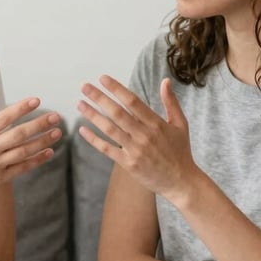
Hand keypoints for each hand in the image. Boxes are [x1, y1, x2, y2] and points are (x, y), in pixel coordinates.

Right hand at [0, 88, 61, 205]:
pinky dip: (37, 160)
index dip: (21, 108)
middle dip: (39, 124)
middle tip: (56, 117)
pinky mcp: (0, 178)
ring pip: (24, 151)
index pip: (3, 117)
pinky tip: (49, 152)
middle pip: (18, 134)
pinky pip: (22, 168)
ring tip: (57, 133)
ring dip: (43, 141)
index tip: (37, 100)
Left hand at [77, 75, 196, 199]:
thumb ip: (170, 102)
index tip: (103, 78)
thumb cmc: (180, 151)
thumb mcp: (180, 124)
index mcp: (156, 123)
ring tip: (79, 104)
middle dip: (99, 98)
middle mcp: (144, 135)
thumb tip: (165, 80)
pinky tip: (82, 130)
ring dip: (93, 116)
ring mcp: (135, 150)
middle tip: (84, 87)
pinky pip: (107, 149)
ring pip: (110, 129)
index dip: (116, 88)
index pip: (133, 101)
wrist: (181, 182)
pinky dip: (94, 140)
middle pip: (117, 112)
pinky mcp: (128, 164)